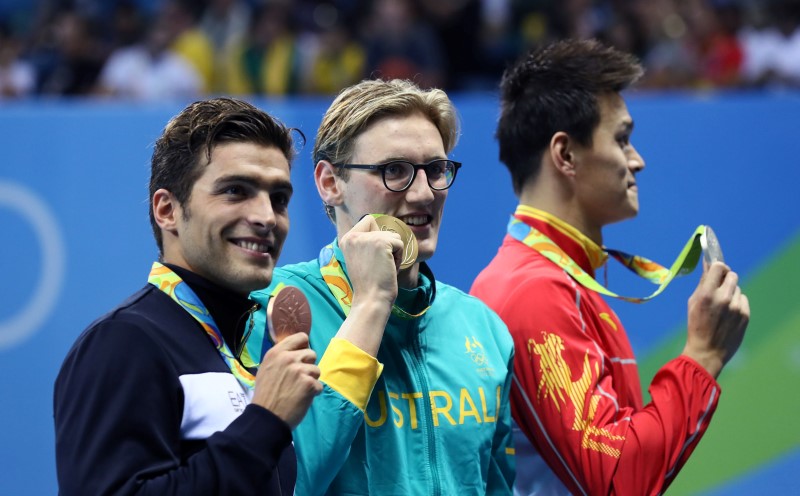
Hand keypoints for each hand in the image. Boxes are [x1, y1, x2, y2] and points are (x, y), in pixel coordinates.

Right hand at [252, 332, 321, 428]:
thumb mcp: (266, 369)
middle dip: (308, 366)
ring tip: (298, 390)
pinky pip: (319, 385)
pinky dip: (313, 393)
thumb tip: (296, 352)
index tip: (302, 356)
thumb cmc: (265, 395)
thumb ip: (280, 358)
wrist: (266, 417)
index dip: (304, 346)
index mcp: (276, 352)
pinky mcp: (309, 383)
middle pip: (311, 354)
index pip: (301, 337)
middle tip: (298, 379)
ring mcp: (300, 370)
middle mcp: (288, 358)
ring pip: (316, 370)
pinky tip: (301, 399)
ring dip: (311, 380)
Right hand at [334, 215, 403, 355]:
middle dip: (387, 247)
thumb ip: (367, 242)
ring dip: (394, 252)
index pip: (368, 220)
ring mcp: (367, 238)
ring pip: (393, 236)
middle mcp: (354, 235)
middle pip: (383, 228)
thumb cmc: (369, 283)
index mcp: (346, 239)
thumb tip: (382, 227)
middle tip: (377, 266)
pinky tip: (389, 268)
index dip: (377, 235)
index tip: (373, 257)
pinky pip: (400, 243)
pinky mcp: (381, 242)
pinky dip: (399, 257)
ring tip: (383, 268)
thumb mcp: (361, 257)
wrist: (371, 299)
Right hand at [682, 261, 749, 377]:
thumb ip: (702, 283)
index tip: (716, 270)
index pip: (719, 267)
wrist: (707, 351)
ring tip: (722, 306)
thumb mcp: (693, 302)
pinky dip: (737, 302)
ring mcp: (736, 307)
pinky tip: (728, 313)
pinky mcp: (745, 315)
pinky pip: (743, 299)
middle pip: (732, 275)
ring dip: (730, 292)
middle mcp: (723, 298)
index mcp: (706, 294)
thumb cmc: (696, 325)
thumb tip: (708, 264)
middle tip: (719, 287)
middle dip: (725, 278)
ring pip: (737, 288)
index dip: (718, 266)